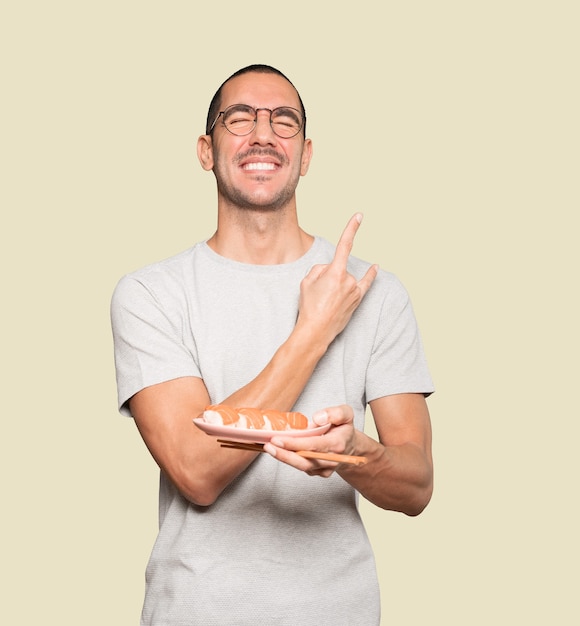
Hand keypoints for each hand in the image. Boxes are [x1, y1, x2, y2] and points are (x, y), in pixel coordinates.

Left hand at [264, 405, 357, 476]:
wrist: (350, 447)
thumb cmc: (344, 428)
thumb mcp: (346, 413)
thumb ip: (336, 413)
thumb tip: (318, 418)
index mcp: (338, 444)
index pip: (314, 446)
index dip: (295, 444)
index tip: (278, 439)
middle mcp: (331, 460)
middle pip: (305, 461)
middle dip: (284, 454)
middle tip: (268, 445)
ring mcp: (325, 468)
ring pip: (302, 466)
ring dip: (283, 458)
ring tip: (268, 447)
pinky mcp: (319, 472)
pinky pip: (302, 467)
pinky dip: (289, 459)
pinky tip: (278, 450)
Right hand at [296, 213, 377, 346]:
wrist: (316, 331)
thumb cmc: (309, 307)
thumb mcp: (306, 282)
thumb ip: (319, 269)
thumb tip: (329, 270)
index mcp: (335, 272)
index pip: (345, 245)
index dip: (352, 228)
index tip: (359, 216)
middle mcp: (349, 280)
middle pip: (338, 268)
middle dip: (327, 276)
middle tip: (318, 294)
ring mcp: (355, 290)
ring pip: (345, 278)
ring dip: (336, 285)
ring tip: (326, 301)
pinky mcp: (357, 300)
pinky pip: (365, 284)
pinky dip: (370, 275)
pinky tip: (376, 267)